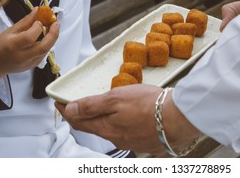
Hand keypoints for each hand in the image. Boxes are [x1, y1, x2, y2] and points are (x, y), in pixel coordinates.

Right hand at [0, 7, 59, 81]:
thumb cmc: (0, 46)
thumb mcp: (10, 31)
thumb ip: (25, 21)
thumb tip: (36, 10)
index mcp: (13, 46)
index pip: (30, 37)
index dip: (37, 27)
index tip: (39, 21)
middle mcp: (22, 56)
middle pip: (44, 47)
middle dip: (53, 34)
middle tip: (56, 23)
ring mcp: (29, 63)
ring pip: (46, 50)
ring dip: (52, 38)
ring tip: (52, 28)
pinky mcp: (33, 65)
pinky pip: (44, 54)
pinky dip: (47, 44)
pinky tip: (46, 37)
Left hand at [55, 85, 201, 154]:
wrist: (180, 118)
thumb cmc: (150, 106)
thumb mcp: (116, 98)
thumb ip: (92, 105)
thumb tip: (70, 110)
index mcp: (107, 129)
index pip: (78, 122)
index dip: (66, 111)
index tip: (59, 102)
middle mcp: (117, 139)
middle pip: (94, 127)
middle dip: (83, 116)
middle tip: (77, 104)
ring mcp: (132, 141)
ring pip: (111, 130)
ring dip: (103, 119)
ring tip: (103, 107)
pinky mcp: (147, 140)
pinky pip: (127, 132)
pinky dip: (121, 123)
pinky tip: (129, 116)